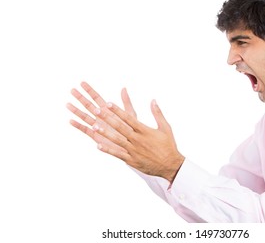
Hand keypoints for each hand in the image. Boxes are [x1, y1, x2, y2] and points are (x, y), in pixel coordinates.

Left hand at [67, 82, 184, 182]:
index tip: (108, 103)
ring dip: (104, 133)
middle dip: (107, 118)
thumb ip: (157, 113)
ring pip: (116, 140)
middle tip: (96, 110)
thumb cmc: (168, 145)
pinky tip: (98, 145)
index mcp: (144, 130)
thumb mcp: (165, 127)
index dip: (117, 110)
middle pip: (120, 126)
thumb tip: (153, 100)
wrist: (170, 165)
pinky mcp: (131, 160)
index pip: (128, 117)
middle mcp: (137, 139)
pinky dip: (108, 150)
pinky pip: (117, 154)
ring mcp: (133, 150)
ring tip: (94, 126)